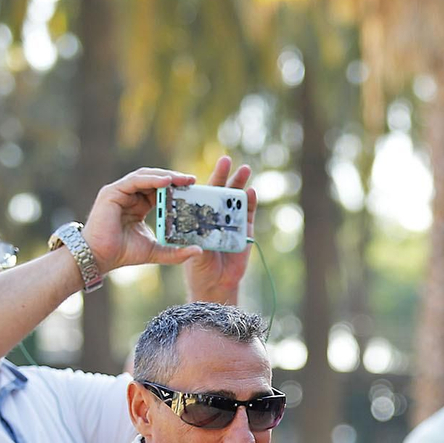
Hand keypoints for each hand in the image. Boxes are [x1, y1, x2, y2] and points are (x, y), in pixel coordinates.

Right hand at [81, 167, 201, 275]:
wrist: (101, 257)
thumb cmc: (125, 253)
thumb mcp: (157, 251)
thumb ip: (176, 252)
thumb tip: (199, 251)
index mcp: (139, 206)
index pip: (161, 192)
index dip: (177, 189)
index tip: (195, 189)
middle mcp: (130, 196)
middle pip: (155, 180)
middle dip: (174, 179)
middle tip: (193, 180)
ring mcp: (120, 192)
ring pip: (146, 176)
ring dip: (165, 176)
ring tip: (183, 180)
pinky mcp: (112, 191)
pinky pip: (135, 180)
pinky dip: (151, 179)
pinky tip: (166, 182)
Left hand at [184, 157, 257, 303]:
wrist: (216, 284)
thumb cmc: (198, 268)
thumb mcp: (192, 253)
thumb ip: (195, 243)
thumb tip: (194, 235)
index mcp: (198, 218)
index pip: (198, 196)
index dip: (199, 182)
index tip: (199, 170)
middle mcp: (214, 216)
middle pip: (219, 191)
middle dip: (223, 175)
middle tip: (225, 159)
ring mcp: (230, 221)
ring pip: (236, 198)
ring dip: (240, 184)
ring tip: (245, 169)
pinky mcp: (245, 230)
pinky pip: (248, 213)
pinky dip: (250, 203)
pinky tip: (251, 192)